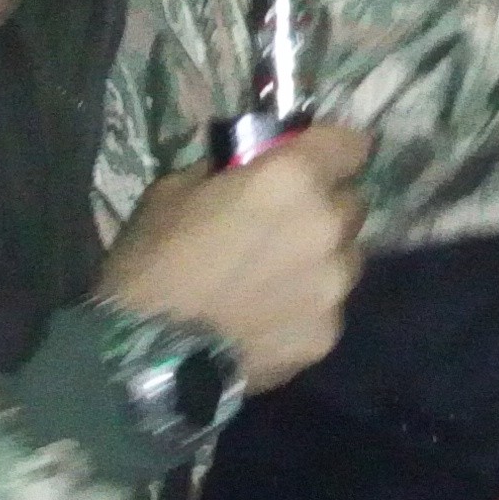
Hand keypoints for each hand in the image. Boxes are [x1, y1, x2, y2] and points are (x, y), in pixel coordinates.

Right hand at [95, 124, 374, 391]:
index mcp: (293, 177)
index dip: (331, 150)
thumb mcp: (176, 190)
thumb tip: (250, 168)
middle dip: (323, 207)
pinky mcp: (328, 333)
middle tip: (281, 226)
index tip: (311, 161)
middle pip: (351, 203)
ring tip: (273, 280)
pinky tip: (266, 321)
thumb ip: (231, 172)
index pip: (352, 144)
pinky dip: (306, 307)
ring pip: (346, 257)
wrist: (146, 355)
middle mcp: (328, 225)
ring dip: (320, 259)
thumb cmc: (153, 260)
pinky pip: (328, 307)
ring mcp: (334, 285)